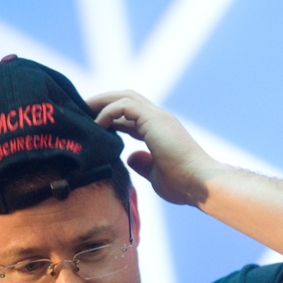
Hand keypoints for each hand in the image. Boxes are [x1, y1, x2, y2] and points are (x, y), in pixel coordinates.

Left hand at [88, 90, 219, 206]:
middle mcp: (159, 119)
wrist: (201, 184)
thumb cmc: (183, 185)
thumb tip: (130, 158)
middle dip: (102, 102)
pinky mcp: (155, 120)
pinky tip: (97, 125)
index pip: (130, 116)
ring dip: (101, 102)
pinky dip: (108, 112)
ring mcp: (158, 117)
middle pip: (126, 99)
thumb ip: (143, 164)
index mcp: (159, 130)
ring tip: (83, 111)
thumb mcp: (156, 175)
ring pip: (124, 96)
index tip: (91, 126)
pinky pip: (124, 106)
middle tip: (81, 110)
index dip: (110, 118)